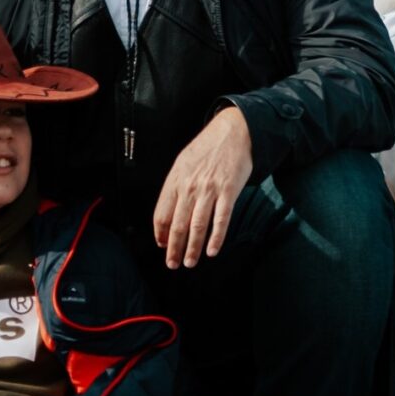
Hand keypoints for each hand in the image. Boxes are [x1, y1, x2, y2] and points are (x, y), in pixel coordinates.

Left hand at [153, 107, 252, 268]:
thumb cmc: (207, 149)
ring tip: (190, 262)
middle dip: (174, 248)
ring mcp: (209, 189)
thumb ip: (175, 188)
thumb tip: (168, 216)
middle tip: (173, 264)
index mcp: (175, 180)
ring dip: (192, 248)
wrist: (233, 131)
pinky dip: (216, 238)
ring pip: (197, 226)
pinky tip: (212, 250)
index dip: (161, 234)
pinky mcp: (229, 191)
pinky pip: (221, 219)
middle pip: (177, 224)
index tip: (163, 246)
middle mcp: (190, 186)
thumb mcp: (183, 164)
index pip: (162, 214)